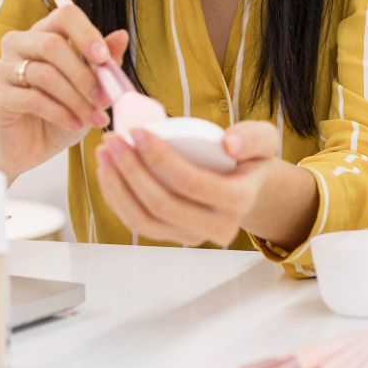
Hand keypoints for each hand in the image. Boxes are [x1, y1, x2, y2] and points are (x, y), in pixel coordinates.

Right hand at [0, 4, 129, 182]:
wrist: (33, 148)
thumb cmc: (63, 113)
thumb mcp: (90, 89)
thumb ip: (103, 64)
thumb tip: (122, 35)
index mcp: (44, 33)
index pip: (64, 16)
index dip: (86, 34)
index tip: (104, 58)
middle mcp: (19, 44)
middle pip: (52, 45)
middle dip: (84, 75)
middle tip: (105, 100)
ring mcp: (4, 69)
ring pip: (44, 74)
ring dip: (76, 99)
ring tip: (95, 118)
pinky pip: (32, 99)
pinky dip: (60, 113)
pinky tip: (75, 125)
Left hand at [95, 120, 278, 246]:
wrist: (247, 184)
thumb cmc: (249, 157)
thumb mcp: (263, 138)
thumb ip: (252, 137)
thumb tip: (229, 144)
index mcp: (238, 201)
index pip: (191, 183)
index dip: (159, 159)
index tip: (137, 132)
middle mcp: (217, 226)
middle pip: (162, 204)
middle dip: (130, 170)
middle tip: (112, 140)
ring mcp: (193, 236)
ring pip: (144, 219)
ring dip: (117, 186)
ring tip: (104, 152)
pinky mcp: (173, 236)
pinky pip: (138, 223)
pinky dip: (117, 197)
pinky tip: (107, 170)